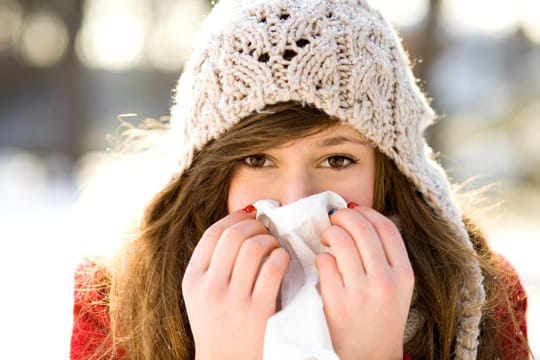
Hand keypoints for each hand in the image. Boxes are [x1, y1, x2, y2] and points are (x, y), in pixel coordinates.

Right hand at [182, 208, 289, 359]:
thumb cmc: (217, 324)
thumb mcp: (201, 294)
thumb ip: (212, 263)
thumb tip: (238, 222)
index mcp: (193, 280)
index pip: (212, 234)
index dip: (234, 218)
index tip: (248, 216)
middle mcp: (210, 289)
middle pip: (233, 236)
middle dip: (254, 225)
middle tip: (265, 229)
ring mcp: (234, 301)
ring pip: (254, 248)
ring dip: (269, 239)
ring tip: (274, 245)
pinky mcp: (259, 312)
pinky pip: (273, 268)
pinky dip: (281, 257)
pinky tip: (282, 260)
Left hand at [316, 206, 413, 359]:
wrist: (369, 358)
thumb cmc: (380, 318)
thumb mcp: (397, 288)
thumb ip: (385, 257)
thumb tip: (360, 218)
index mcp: (404, 275)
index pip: (386, 227)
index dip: (366, 212)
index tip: (354, 211)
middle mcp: (385, 281)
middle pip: (362, 228)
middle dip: (343, 216)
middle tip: (334, 219)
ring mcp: (361, 292)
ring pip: (341, 240)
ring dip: (330, 232)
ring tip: (326, 239)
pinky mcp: (337, 302)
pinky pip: (324, 262)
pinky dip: (321, 257)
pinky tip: (323, 264)